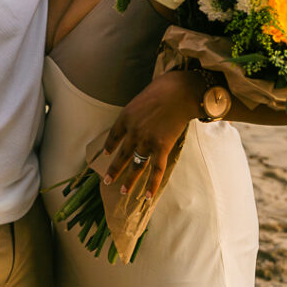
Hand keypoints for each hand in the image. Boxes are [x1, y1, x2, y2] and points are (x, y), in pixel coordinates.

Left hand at [102, 70, 205, 199]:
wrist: (180, 92)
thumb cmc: (163, 89)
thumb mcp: (142, 98)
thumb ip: (138, 113)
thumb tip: (139, 119)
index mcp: (125, 117)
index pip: (113, 136)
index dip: (109, 146)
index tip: (107, 154)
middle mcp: (133, 132)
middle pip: (121, 155)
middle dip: (114, 170)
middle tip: (107, 181)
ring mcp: (146, 141)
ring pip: (136, 166)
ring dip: (129, 180)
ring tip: (123, 191)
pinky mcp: (162, 147)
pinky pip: (156, 170)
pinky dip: (152, 184)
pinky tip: (147, 196)